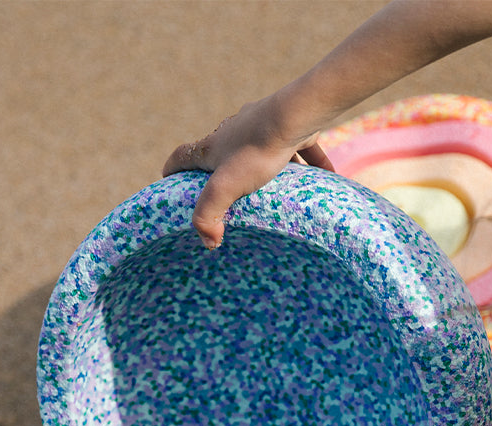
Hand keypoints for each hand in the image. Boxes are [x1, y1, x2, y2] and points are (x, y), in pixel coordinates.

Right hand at [162, 95, 333, 248]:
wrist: (293, 116)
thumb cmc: (256, 152)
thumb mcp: (225, 187)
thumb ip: (210, 214)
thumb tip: (208, 242)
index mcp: (213, 146)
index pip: (182, 156)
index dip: (172, 170)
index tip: (169, 181)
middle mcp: (233, 131)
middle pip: (220, 151)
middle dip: (221, 172)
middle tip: (227, 194)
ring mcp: (261, 125)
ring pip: (258, 148)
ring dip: (264, 167)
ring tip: (275, 189)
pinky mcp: (290, 126)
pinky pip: (300, 146)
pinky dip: (308, 161)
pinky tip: (323, 176)